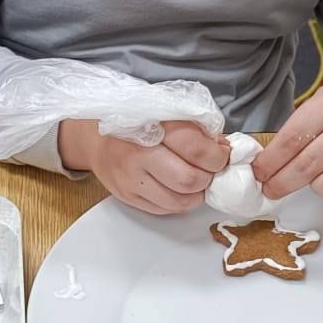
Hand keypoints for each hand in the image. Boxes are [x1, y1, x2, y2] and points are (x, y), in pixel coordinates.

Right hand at [58, 118, 230, 215]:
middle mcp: (138, 153)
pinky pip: (165, 210)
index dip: (217, 157)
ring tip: (196, 180)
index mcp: (152, 125)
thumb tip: (225, 148)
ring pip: (179, 201)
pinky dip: (180, 202)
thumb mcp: (167, 112)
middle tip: (210, 170)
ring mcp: (130, 179)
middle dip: (208, 178)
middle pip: (190, 180)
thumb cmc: (138, 123)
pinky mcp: (127, 197)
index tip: (221, 155)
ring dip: (197, 194)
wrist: (97, 139)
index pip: (196, 148)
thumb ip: (197, 128)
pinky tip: (179, 188)